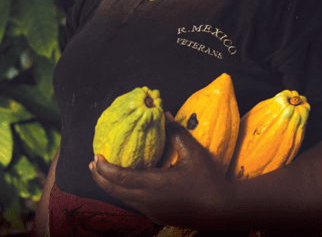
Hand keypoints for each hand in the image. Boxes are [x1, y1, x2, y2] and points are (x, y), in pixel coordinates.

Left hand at [89, 112, 232, 227]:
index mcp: (154, 184)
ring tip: (103, 172)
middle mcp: (148, 200)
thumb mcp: (193, 152)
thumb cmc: (206, 179)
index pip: (121, 177)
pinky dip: (123, 191)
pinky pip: (133, 203)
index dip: (105, 168)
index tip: (96, 156)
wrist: (218, 209)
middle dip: (100, 177)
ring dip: (110, 185)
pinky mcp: (156, 215)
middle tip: (93, 163)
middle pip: (115, 191)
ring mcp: (151, 210)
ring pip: (122, 198)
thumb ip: (177, 133)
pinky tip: (125, 183)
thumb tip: (165, 115)